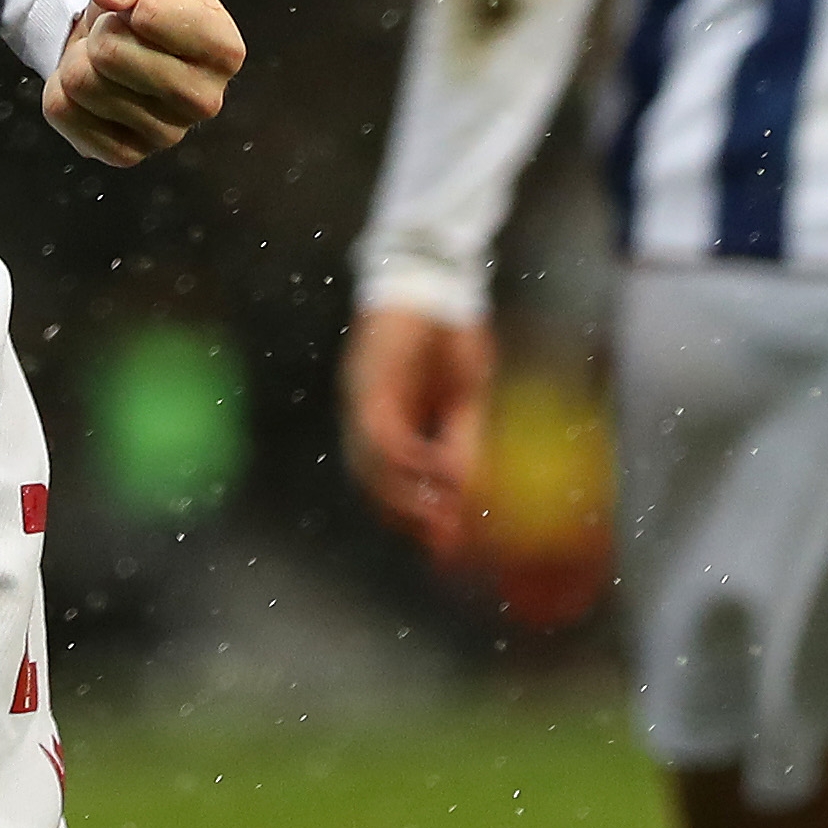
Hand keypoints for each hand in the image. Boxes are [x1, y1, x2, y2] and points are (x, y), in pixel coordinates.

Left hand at [42, 0, 241, 163]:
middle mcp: (206, 101)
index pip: (149, 15)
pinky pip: (62, 112)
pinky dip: (62, 89)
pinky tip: (94, 84)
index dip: (131, 0)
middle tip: (116, 32)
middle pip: (108, 55)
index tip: (141, 6)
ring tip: (104, 56)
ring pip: (81, 84)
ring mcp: (167, 135)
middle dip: (99, 31)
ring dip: (79, 58)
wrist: (123, 35)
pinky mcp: (126, 154)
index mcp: (224, 49)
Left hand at [344, 304, 497, 565]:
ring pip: (370, 466)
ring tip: (442, 516)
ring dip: (406, 497)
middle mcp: (365, 414)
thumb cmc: (449, 333)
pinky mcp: (366, 380)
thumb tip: (467, 496)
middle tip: (444, 547)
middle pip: (374, 484)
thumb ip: (462, 444)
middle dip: (409, 518)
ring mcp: (361, 397)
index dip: (416, 519)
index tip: (446, 553)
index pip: (391, 485)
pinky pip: (381, 432)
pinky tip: (437, 469)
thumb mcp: (465, 398)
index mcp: (388, 421)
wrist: (433, 274)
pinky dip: (409, 458)